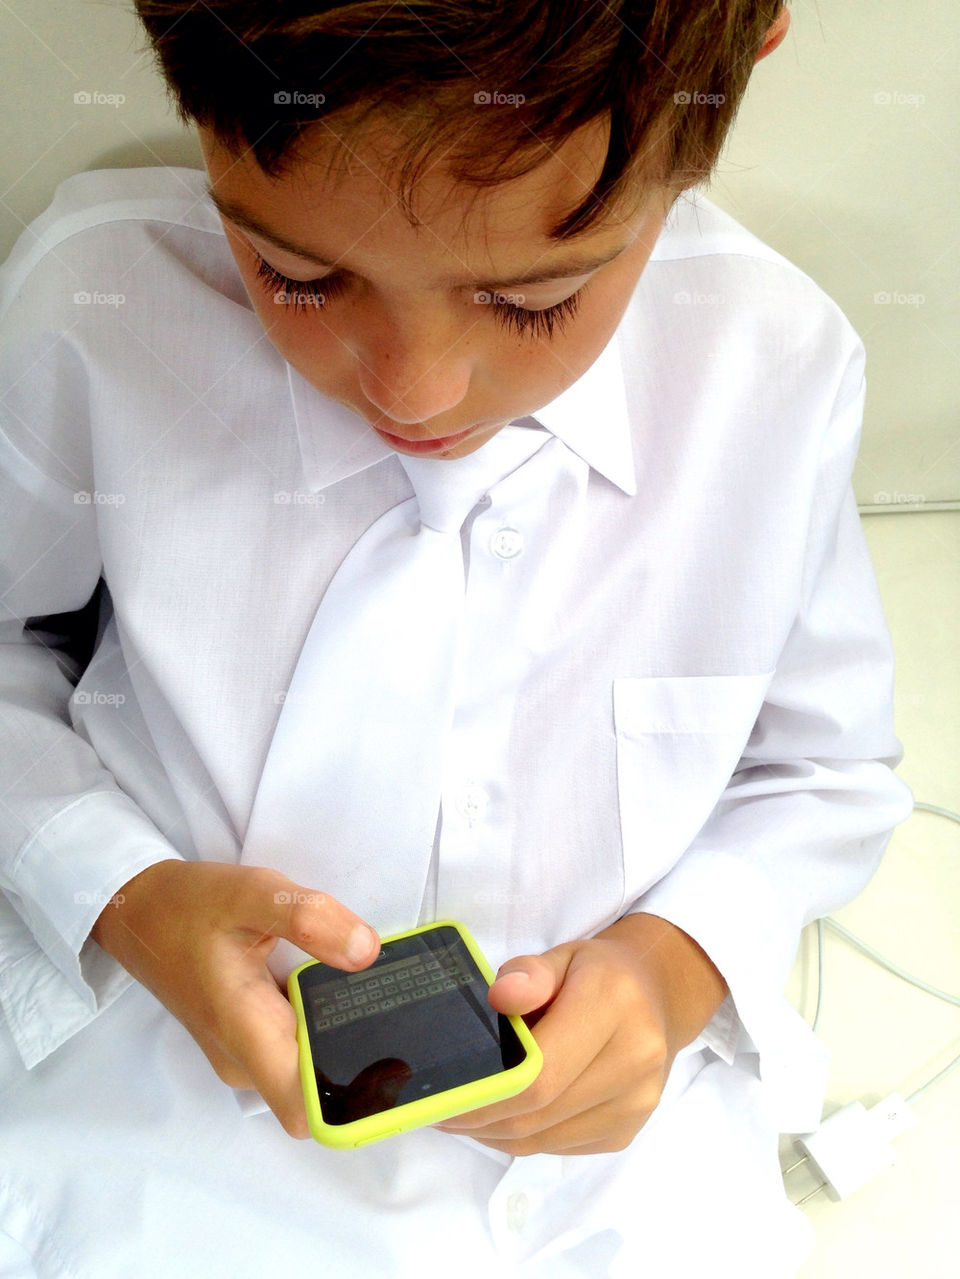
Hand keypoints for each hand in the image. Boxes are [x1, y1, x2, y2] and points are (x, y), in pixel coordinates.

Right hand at [91, 859, 379, 1137]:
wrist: (139, 910)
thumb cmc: (191, 904)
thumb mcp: (251, 892)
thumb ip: (308, 918)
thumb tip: (366, 952)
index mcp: (246, 1034)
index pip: (307, 1110)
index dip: (357, 1103)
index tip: (397, 1064)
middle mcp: (245, 1060)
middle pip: (319, 1091)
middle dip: (366, 1063)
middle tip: (408, 1016)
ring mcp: (244, 1053)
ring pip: (309, 1069)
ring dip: (344, 1043)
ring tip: (382, 997)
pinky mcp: (247, 1038)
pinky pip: (296, 1049)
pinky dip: (323, 1027)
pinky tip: (344, 987)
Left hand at [433, 913, 727, 1155]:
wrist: (657, 997)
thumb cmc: (598, 974)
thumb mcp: (562, 955)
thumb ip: (529, 973)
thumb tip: (500, 997)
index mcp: (614, 1004)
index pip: (540, 1072)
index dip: (485, 1093)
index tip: (442, 1096)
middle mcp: (634, 1059)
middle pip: (536, 1114)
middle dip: (478, 1118)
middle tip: (437, 1108)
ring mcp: (635, 1104)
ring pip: (541, 1139)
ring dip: (493, 1133)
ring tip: (461, 1111)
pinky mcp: (625, 1132)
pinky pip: (557, 1147)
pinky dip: (521, 1137)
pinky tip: (500, 1115)